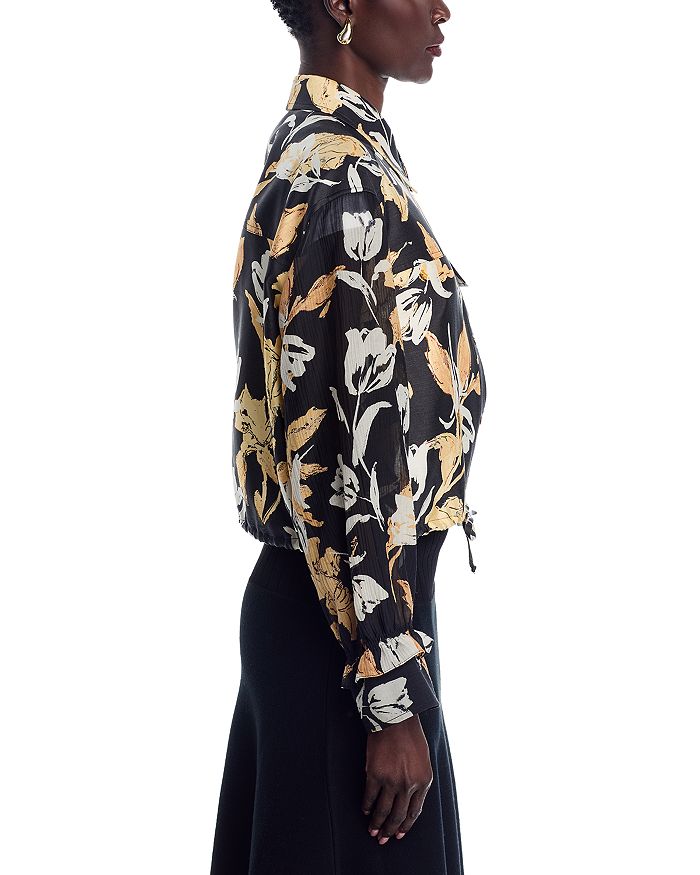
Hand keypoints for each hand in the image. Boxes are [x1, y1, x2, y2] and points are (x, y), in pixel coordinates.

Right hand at [361, 714, 432, 843]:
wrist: (396, 718)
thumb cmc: (411, 735)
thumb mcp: (423, 760)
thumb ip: (418, 780)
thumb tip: (408, 798)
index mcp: (424, 781)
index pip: (415, 812)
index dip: (406, 826)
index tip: (399, 834)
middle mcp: (409, 785)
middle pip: (398, 815)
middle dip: (390, 829)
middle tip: (383, 839)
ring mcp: (391, 781)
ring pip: (383, 810)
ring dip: (377, 823)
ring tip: (372, 831)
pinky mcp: (375, 775)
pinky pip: (370, 797)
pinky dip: (366, 806)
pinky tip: (365, 811)